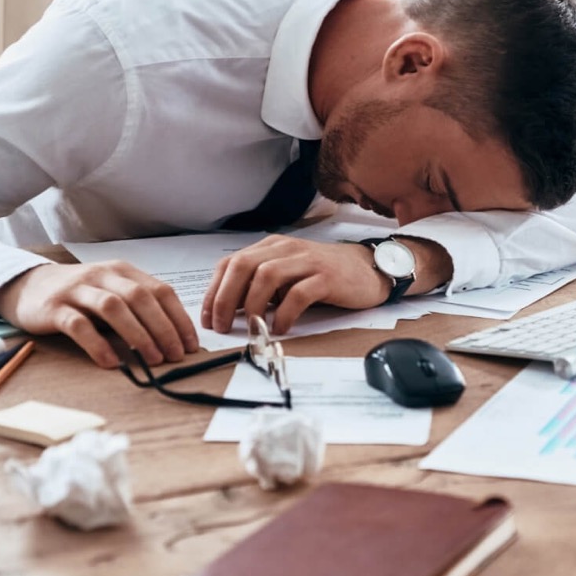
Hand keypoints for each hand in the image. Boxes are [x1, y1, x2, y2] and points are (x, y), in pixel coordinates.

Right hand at [0, 262, 196, 368]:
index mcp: (122, 271)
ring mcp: (77, 290)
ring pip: (113, 307)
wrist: (27, 286)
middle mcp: (102, 276)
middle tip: (176, 355)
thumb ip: (136, 307)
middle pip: (140, 298)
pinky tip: (111, 363)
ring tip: (152, 359)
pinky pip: (79, 325)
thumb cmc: (78, 294)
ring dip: (137, 334)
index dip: (179, 318)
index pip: (160, 291)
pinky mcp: (54, 308)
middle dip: (163, 328)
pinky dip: (98, 344)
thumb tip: (173, 337)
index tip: (191, 344)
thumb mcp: (111, 292)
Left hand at [202, 236, 388, 334]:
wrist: (368, 269)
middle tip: (221, 326)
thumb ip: (261, 287)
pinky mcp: (326, 277)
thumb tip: (230, 312)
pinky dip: (284, 313)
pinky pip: (298, 294)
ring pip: (266, 276)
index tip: (207, 317)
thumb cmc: (324, 276)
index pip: (231, 263)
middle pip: (243, 266)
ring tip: (250, 328)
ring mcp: (307, 261)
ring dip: (252, 305)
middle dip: (225, 298)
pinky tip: (280, 328)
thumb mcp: (287, 276)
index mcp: (272, 247)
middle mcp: (286, 249)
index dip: (214, 291)